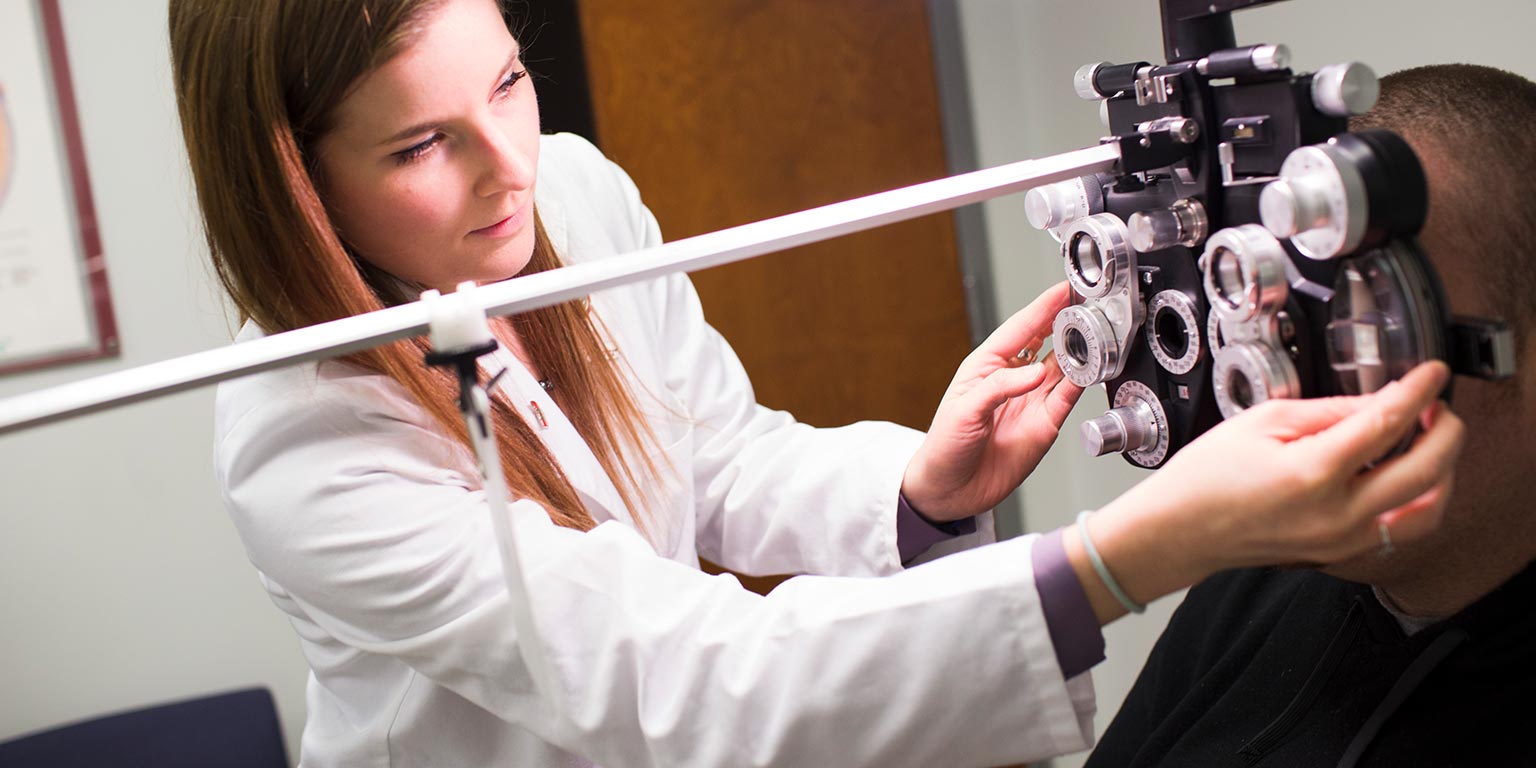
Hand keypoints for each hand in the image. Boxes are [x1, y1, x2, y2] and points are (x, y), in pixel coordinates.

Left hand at [901, 282, 1083, 520]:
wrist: (950, 490)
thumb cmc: (944, 446)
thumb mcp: (963, 410)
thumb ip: (999, 388)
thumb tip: (1035, 373)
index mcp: (986, 366)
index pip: (1021, 328)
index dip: (1043, 307)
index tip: (1064, 289)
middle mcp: (1012, 379)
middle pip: (1047, 342)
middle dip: (1067, 320)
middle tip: (1089, 302)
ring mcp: (1031, 401)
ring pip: (1063, 367)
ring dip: (1079, 349)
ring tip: (1096, 331)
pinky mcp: (1045, 424)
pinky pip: (1068, 397)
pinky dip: (1082, 383)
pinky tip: (1092, 368)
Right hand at [1076, 361, 1462, 618]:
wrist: (1181, 530)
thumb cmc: (1208, 477)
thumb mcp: (1263, 421)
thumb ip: (1329, 411)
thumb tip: (1378, 403)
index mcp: (1313, 473)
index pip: (1387, 423)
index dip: (1419, 391)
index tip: (1434, 373)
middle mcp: (1337, 514)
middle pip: (1427, 470)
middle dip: (1447, 430)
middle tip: (1439, 406)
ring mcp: (1343, 542)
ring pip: (1428, 510)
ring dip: (1444, 472)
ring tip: (1430, 442)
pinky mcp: (1342, 556)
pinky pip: (1402, 531)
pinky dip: (1419, 500)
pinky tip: (1407, 476)